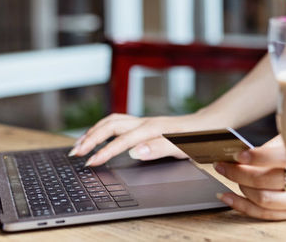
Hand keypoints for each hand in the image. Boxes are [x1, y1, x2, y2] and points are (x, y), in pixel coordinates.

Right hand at [68, 112, 220, 165]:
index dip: (105, 152)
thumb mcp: (184, 147)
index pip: (122, 141)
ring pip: (111, 122)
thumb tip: (135, 151)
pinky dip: (103, 129)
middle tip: (76, 153)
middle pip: (110, 126)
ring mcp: (143, 121)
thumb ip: (160, 149)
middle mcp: (145, 122)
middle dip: (90, 139)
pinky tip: (97, 137)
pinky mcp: (144, 123)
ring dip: (93, 132)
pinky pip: (117, 122)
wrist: (209, 125)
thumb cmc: (198, 137)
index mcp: (152, 129)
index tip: (91, 163)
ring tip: (80, 145)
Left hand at [213, 136, 285, 219]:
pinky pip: (264, 214)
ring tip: (227, 175)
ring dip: (238, 188)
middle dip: (238, 172)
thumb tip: (241, 154)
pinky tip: (227, 196)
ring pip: (262, 199)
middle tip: (223, 164)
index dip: (254, 156)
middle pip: (264, 181)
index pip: (276, 158)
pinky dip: (241, 206)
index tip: (237, 153)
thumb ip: (271, 148)